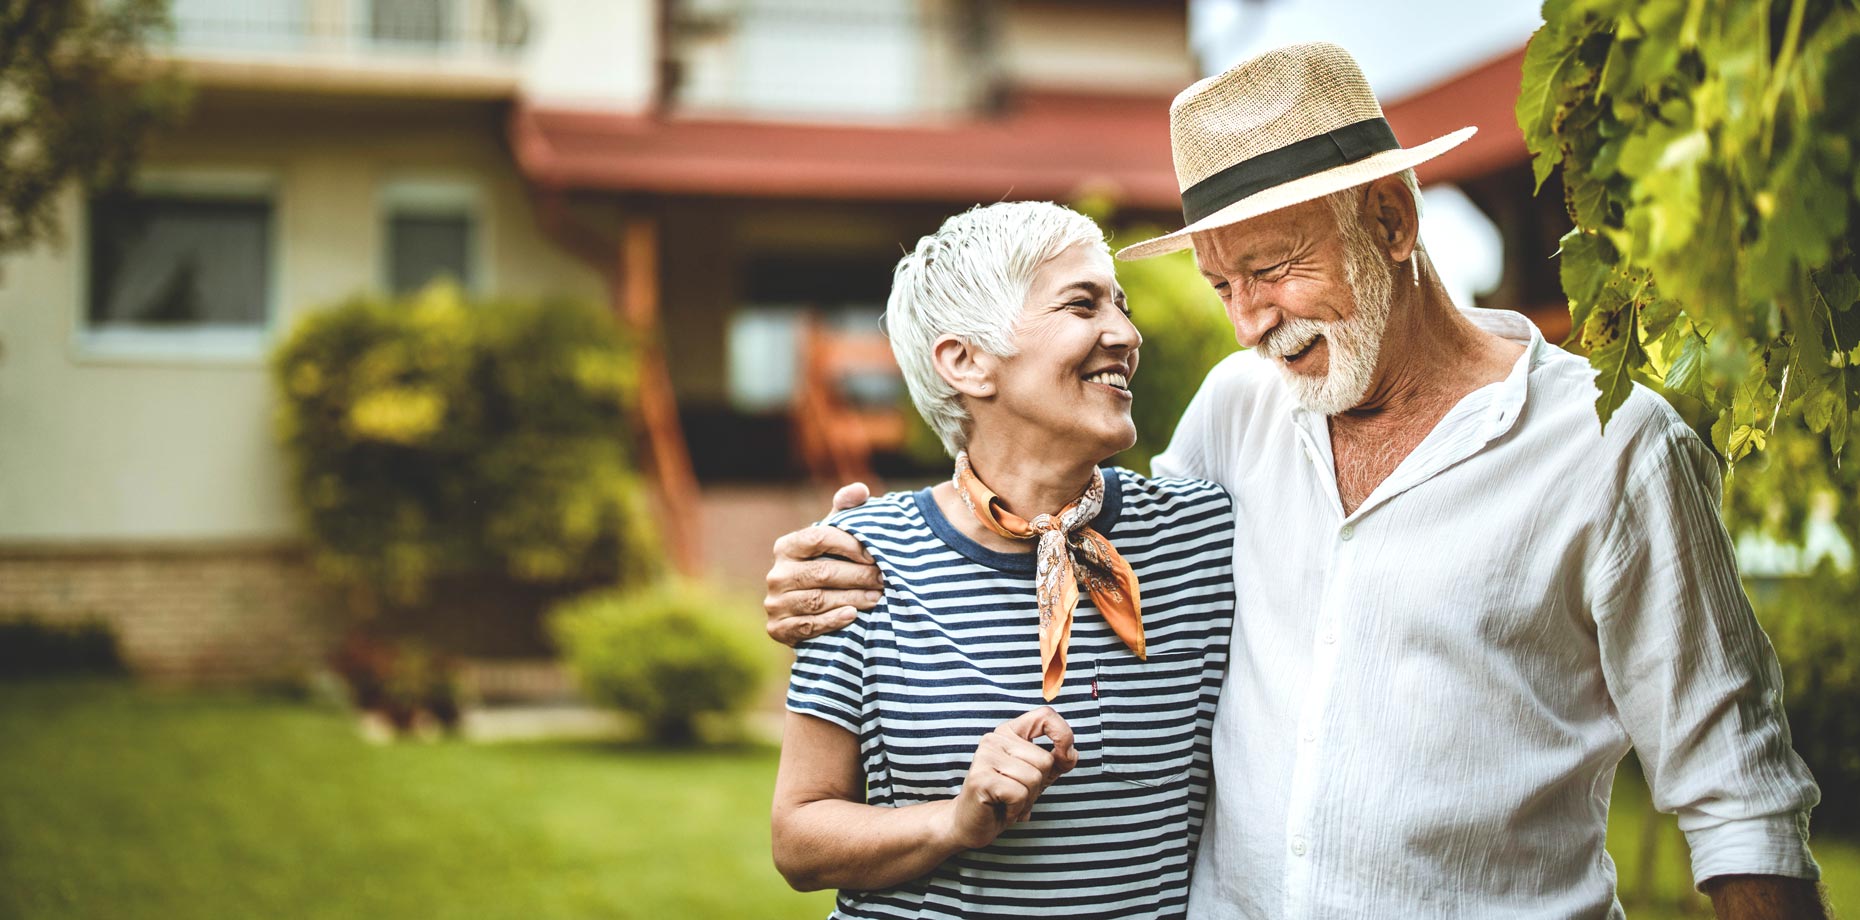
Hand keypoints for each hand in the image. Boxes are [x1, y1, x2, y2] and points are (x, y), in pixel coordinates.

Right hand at [764, 482, 882, 645]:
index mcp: (786, 546)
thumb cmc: (827, 566)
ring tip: (878, 597)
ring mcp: (775, 603)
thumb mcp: (834, 539)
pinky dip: (833, 621)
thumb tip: (861, 489)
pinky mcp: (778, 629)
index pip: (819, 538)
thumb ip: (845, 511)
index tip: (874, 554)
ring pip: (818, 600)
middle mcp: (776, 574)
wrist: (808, 613)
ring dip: (852, 598)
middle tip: (884, 579)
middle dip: (858, 576)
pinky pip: (808, 625)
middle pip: (822, 572)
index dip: (849, 545)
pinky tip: (853, 616)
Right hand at [945, 707, 1078, 849]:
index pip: (1044, 716)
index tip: (1065, 757)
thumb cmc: (1006, 799)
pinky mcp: (980, 778)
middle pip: (1044, 759)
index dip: (1063, 734)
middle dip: (1039, 785)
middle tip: (1018, 793)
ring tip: (1010, 801)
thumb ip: (1057, 761)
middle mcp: (995, 738)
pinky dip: (1017, 808)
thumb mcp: (1038, 777)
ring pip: (1034, 778)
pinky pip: (1019, 794)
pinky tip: (1003, 808)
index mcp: (1010, 732)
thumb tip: (1071, 753)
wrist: (973, 824)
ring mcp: (985, 756)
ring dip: (1027, 799)